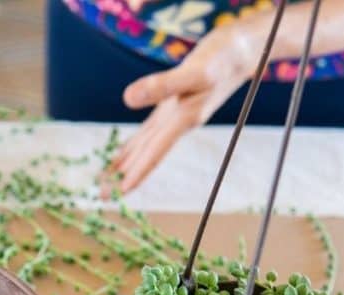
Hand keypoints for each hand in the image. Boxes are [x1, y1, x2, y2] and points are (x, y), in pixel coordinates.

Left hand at [109, 21, 258, 193]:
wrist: (240, 50)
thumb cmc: (221, 59)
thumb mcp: (193, 73)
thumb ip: (161, 86)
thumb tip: (127, 99)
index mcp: (184, 119)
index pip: (157, 151)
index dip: (139, 171)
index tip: (122, 192)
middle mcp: (178, 123)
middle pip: (147, 154)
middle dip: (126, 175)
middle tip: (103, 196)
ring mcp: (174, 116)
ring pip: (144, 145)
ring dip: (127, 163)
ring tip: (106, 181)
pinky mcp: (171, 106)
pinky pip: (148, 131)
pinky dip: (134, 144)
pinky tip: (122, 155)